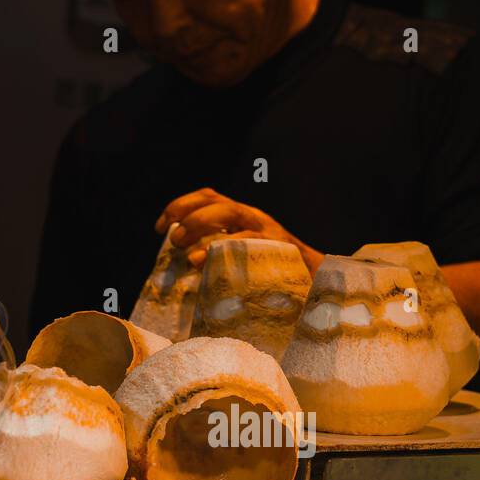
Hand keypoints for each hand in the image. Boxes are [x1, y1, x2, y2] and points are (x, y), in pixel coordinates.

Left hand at [155, 187, 323, 273]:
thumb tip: (186, 260)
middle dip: (188, 214)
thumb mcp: (245, 257)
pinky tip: (204, 260)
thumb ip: (221, 252)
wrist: (319, 283)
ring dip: (202, 226)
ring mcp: (266, 230)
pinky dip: (222, 248)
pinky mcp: (277, 246)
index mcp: (243, 216)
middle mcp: (254, 217)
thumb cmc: (275, 274)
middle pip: (217, 201)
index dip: (181, 206)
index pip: (209, 197)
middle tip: (172, 238)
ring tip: (186, 251)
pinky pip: (246, 241)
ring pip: (230, 214)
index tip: (160, 226)